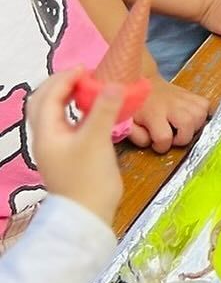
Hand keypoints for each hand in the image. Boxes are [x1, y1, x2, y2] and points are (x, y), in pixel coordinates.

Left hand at [26, 69, 122, 223]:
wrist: (88, 214)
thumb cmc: (88, 177)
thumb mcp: (97, 140)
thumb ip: (104, 109)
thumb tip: (114, 83)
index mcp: (47, 133)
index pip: (49, 96)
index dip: (65, 79)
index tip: (88, 69)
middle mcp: (47, 137)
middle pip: (43, 102)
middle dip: (60, 83)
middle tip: (84, 74)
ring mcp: (56, 146)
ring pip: (53, 112)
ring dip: (66, 95)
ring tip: (88, 86)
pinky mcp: (69, 152)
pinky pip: (66, 122)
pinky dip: (76, 109)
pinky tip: (94, 108)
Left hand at [128, 77, 209, 153]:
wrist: (140, 80)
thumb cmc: (132, 104)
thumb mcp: (126, 122)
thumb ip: (137, 136)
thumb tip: (151, 142)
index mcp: (153, 113)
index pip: (164, 137)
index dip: (161, 147)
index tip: (155, 144)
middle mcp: (171, 105)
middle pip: (188, 124)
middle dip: (183, 138)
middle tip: (173, 138)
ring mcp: (183, 98)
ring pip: (200, 115)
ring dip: (194, 127)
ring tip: (183, 129)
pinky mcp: (190, 94)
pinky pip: (205, 104)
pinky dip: (202, 114)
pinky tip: (192, 119)